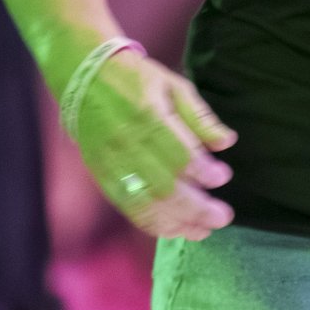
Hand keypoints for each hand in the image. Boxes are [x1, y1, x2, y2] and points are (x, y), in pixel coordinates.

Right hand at [71, 47, 235, 242]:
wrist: (83, 78)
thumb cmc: (136, 80)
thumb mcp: (173, 85)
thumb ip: (200, 117)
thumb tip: (227, 142)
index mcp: (147, 115)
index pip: (178, 153)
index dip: (203, 171)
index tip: (223, 177)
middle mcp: (127, 143)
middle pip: (164, 187)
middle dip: (196, 208)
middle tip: (223, 217)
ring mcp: (111, 162)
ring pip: (145, 203)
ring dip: (177, 223)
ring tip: (203, 231)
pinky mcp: (102, 175)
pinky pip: (128, 207)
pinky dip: (152, 223)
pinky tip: (175, 229)